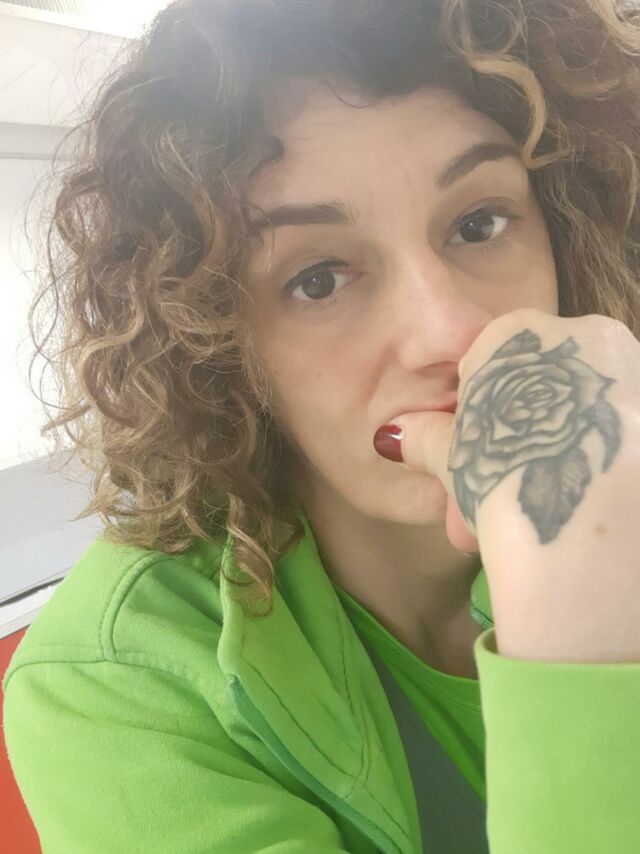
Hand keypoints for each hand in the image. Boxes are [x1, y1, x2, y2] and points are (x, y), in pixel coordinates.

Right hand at [384, 308, 639, 662]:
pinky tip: (586, 510)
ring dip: (556, 463)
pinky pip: (622, 433)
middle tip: (492, 514)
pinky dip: (604, 467)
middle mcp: (588, 333)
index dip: (478, 421)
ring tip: (536, 523)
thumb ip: (424, 438)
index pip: (492, 366)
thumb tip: (390, 436)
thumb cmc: (503, 475)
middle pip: (545, 390)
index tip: (474, 468)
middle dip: (518, 451)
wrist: (589, 523)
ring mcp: (637, 369)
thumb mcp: (452, 459)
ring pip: (585, 416)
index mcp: (522, 332)